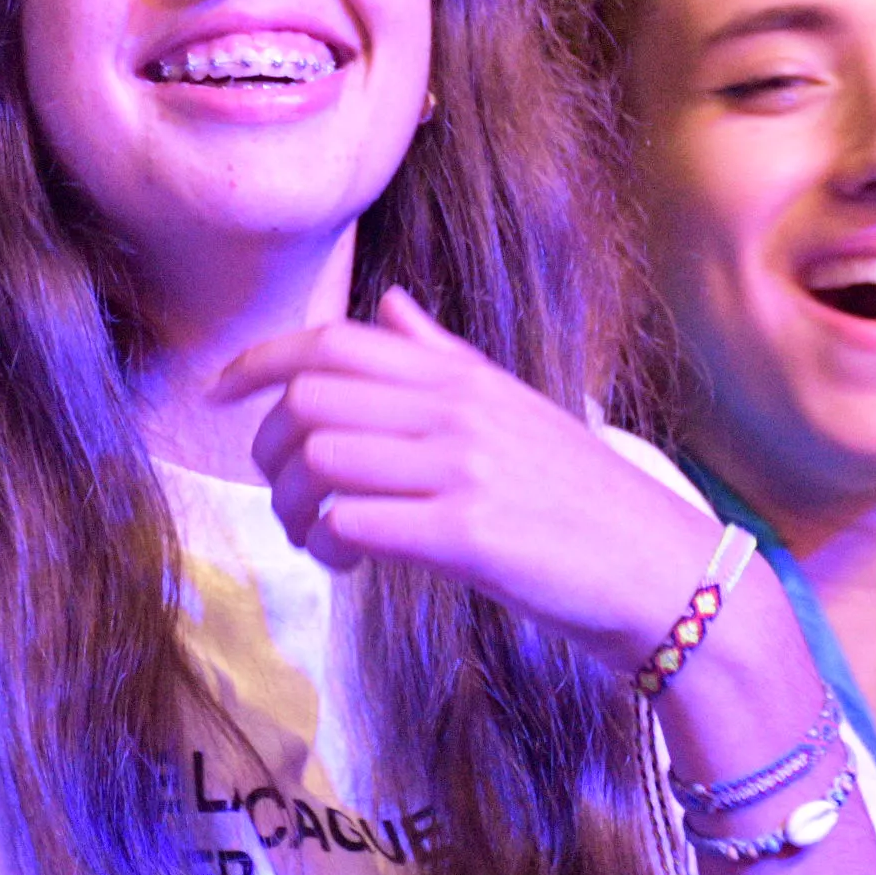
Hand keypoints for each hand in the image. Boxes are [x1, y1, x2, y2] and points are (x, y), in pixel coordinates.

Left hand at [225, 287, 724, 672]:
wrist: (659, 569)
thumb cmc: (578, 498)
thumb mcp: (511, 409)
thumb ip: (441, 359)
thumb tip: (388, 305)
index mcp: (460, 376)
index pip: (334, 342)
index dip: (259, 362)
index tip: (217, 395)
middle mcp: (457, 409)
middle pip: (308, 401)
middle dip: (269, 454)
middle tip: (286, 498)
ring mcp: (463, 467)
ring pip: (320, 462)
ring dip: (295, 510)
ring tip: (319, 541)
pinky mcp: (468, 532)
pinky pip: (355, 523)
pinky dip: (330, 545)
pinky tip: (349, 565)